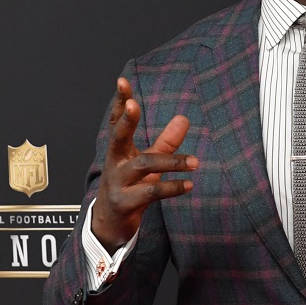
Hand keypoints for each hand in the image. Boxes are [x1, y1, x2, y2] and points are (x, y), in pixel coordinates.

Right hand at [91, 77, 196, 252]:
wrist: (110, 223)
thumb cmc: (130, 186)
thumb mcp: (147, 161)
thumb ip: (165, 141)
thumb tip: (184, 118)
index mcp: (119, 149)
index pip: (117, 121)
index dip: (120, 101)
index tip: (122, 81)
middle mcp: (115, 162)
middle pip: (118, 137)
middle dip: (126, 120)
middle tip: (135, 105)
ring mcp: (118, 183)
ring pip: (144, 165)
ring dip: (171, 162)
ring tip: (195, 162)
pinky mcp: (124, 202)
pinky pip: (150, 192)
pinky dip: (171, 187)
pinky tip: (189, 185)